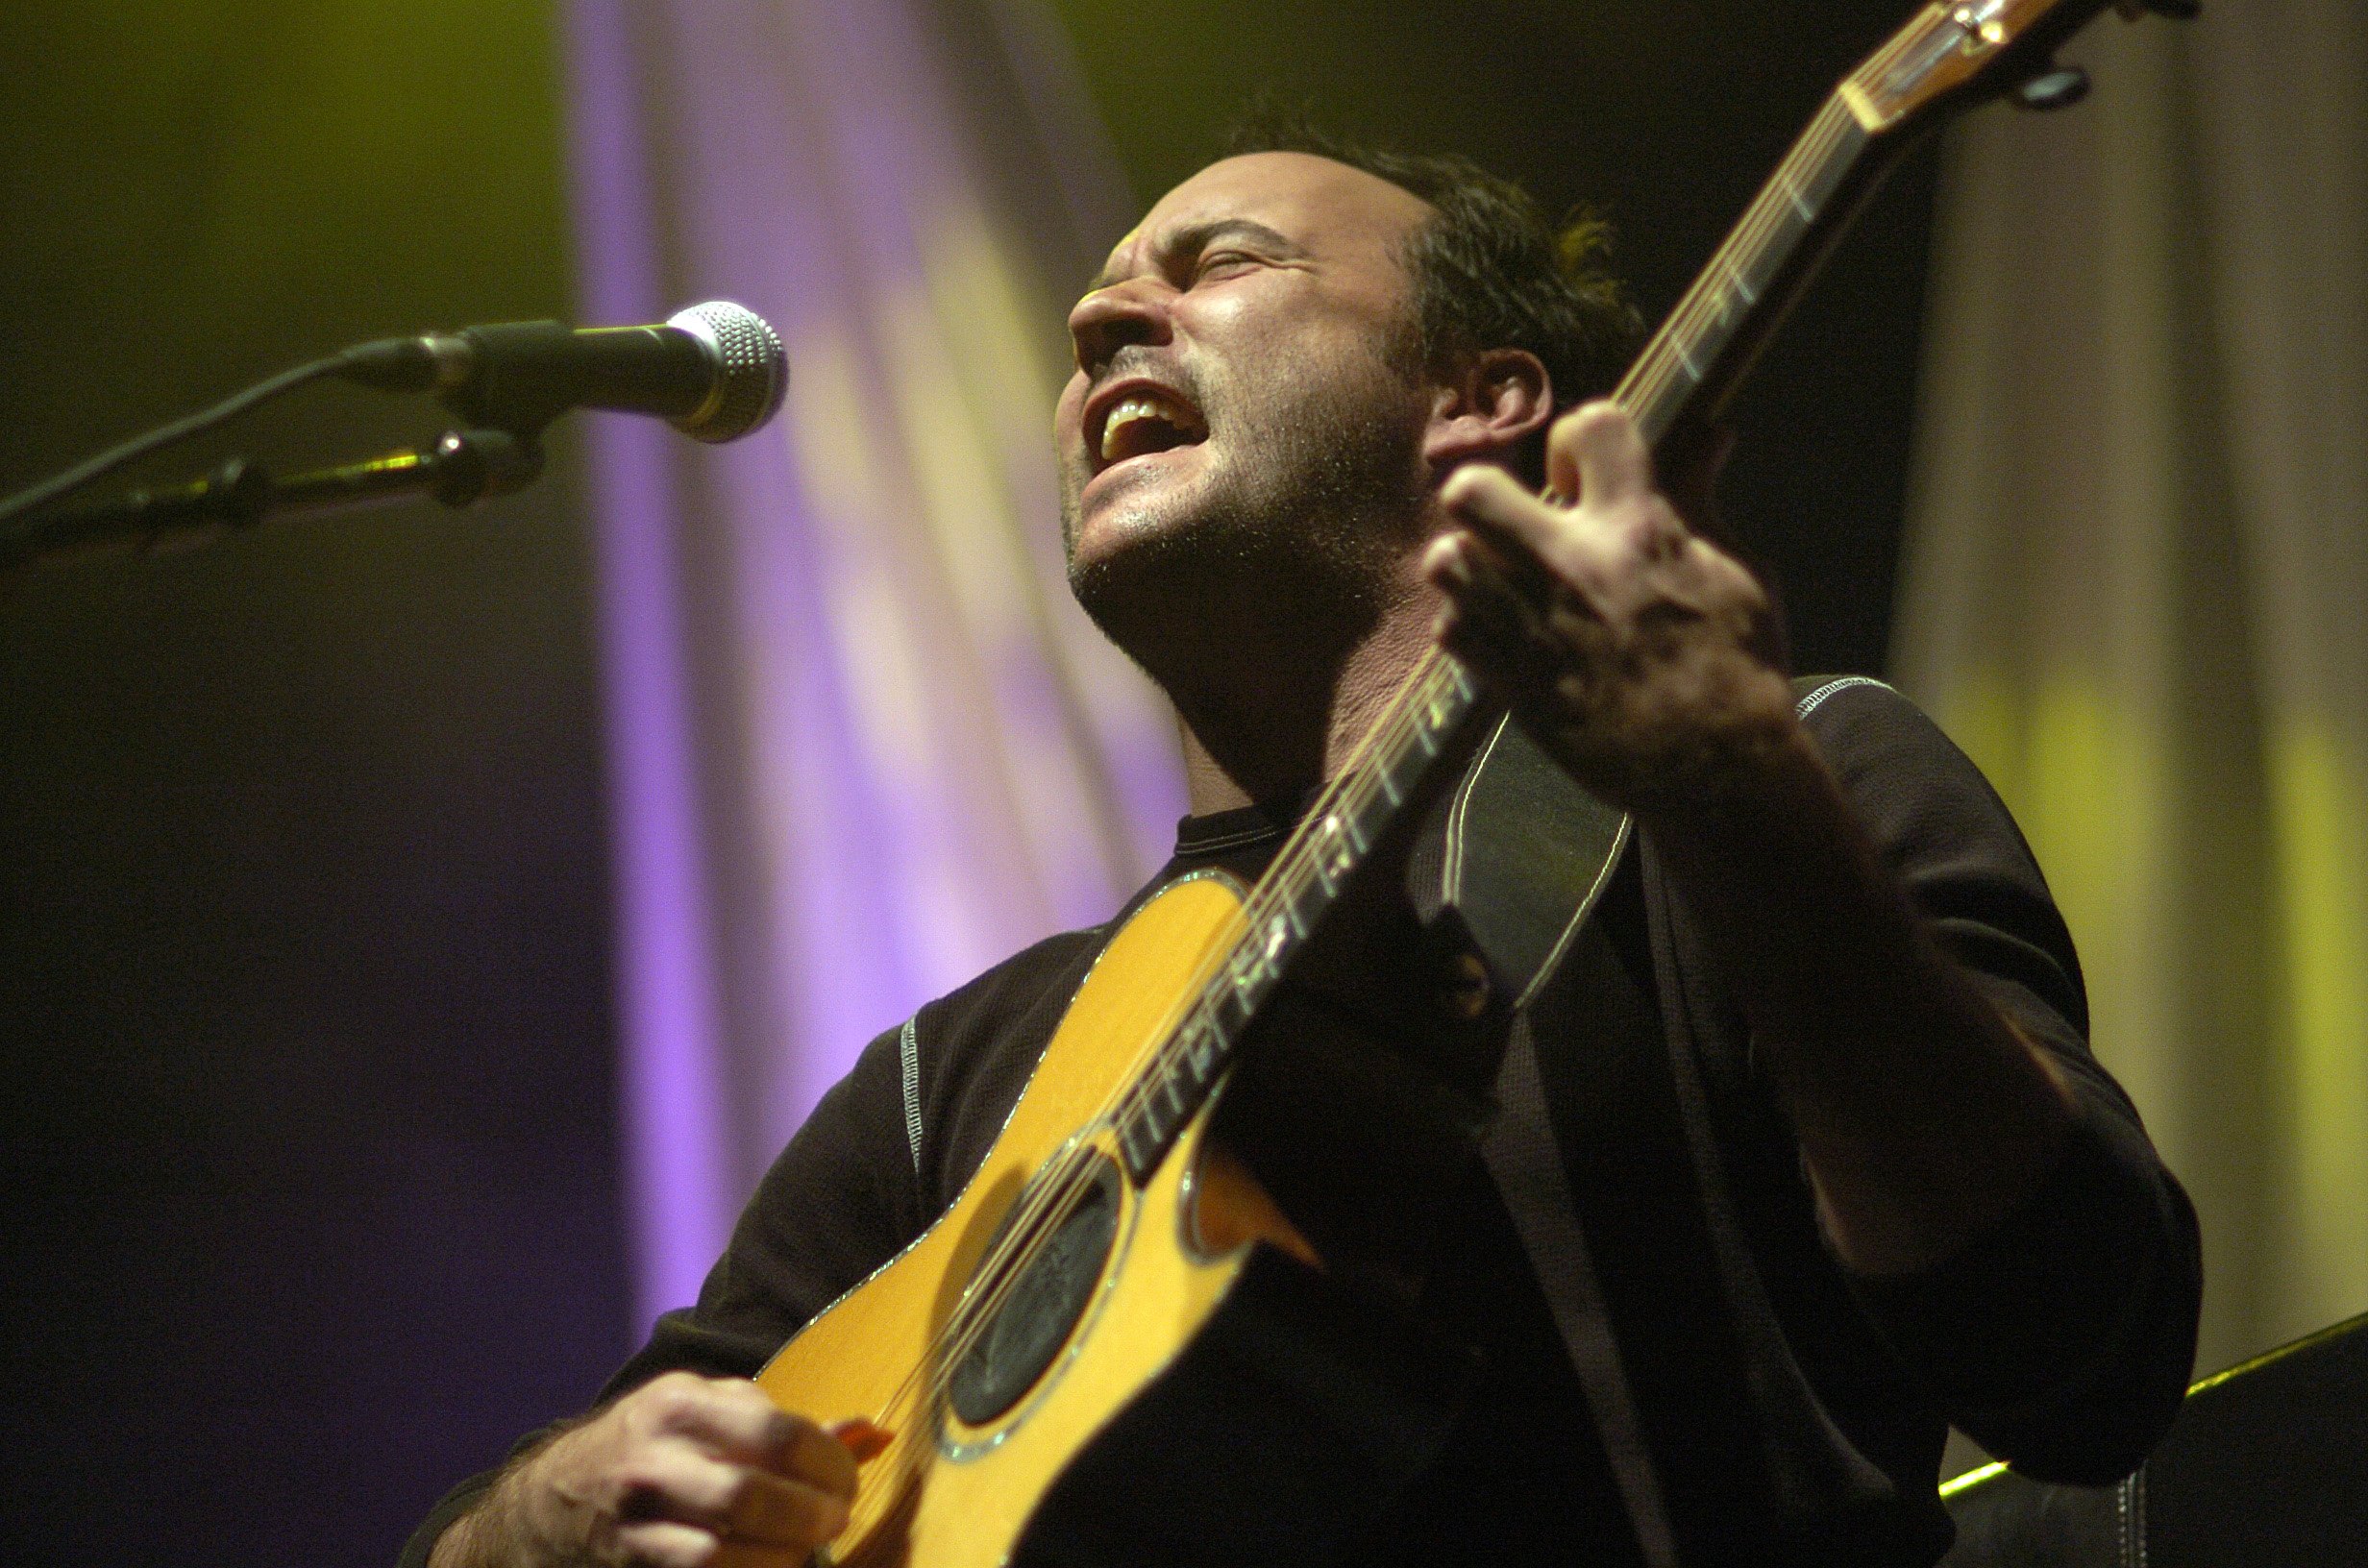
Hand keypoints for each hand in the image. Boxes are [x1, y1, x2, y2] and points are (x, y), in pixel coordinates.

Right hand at [451, 1373, 860, 1567]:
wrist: (548, 1505)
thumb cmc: (655, 1452)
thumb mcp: (708, 1417)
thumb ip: (787, 1427)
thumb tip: (875, 1433)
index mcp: (680, 1406)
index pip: (777, 1432)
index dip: (830, 1465)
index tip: (847, 1481)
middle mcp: (651, 1461)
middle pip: (752, 1496)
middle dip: (811, 1517)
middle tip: (834, 1521)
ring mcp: (631, 1525)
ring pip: (720, 1555)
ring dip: (781, 1560)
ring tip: (802, 1552)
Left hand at [1424, 400, 1794, 815]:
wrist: (1714, 770)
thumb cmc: (1737, 667)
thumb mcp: (1736, 571)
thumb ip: (1702, 500)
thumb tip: (1709, 434)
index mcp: (1638, 531)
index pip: (1586, 425)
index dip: (1576, 439)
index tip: (1583, 474)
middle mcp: (1573, 568)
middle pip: (1473, 489)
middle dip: (1489, 495)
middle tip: (1516, 522)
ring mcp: (1533, 626)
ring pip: (1445, 560)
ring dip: (1468, 564)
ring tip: (1500, 579)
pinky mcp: (1510, 682)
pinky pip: (1450, 629)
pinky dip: (1468, 627)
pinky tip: (1503, 633)